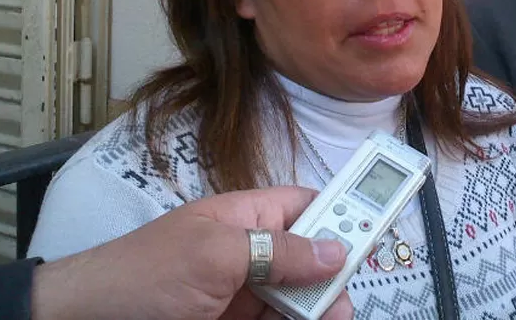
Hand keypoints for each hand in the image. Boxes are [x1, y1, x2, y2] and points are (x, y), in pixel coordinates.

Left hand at [31, 186, 352, 319]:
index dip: (340, 215)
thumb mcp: (215, 256)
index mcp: (244, 218)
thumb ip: (279, 250)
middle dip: (333, 277)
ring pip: (299, 301)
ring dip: (319, 310)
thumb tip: (338, 246)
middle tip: (341, 303)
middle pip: (311, 260)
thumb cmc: (141, 277)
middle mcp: (248, 255)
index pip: (305, 207)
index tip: (374, 234)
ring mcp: (241, 295)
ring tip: (330, 317)